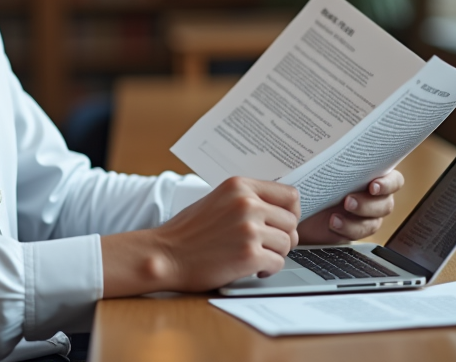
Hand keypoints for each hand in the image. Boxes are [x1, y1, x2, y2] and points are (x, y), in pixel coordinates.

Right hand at [101, 176, 301, 296]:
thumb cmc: (188, 231)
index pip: (290, 195)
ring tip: (255, 257)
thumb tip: (280, 208)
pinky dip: (267, 269)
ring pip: (287, 243)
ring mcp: (249, 229)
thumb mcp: (218, 200)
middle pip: (292, 221)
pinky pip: (278, 263)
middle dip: (283, 237)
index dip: (290, 212)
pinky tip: (252, 268)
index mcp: (239, 186)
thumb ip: (247, 199)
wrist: (164, 254)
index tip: (282, 223)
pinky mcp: (249, 255)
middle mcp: (247, 204)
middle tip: (266, 245)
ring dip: (274, 254)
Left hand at [296, 169, 404, 243]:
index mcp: (373, 174)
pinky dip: (346, 229)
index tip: (373, 185)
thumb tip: (329, 145)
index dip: (388, 184)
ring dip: (356, 220)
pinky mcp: (355, 229)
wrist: (299, 202)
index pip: (394, 180)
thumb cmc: (314, 177)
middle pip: (386, 203)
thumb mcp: (322, 166)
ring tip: (334, 217)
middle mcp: (374, 195)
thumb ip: (333, 159)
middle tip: (347, 201)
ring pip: (374, 221)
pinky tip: (333, 223)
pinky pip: (359, 234)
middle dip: (367, 204)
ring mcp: (366, 215)